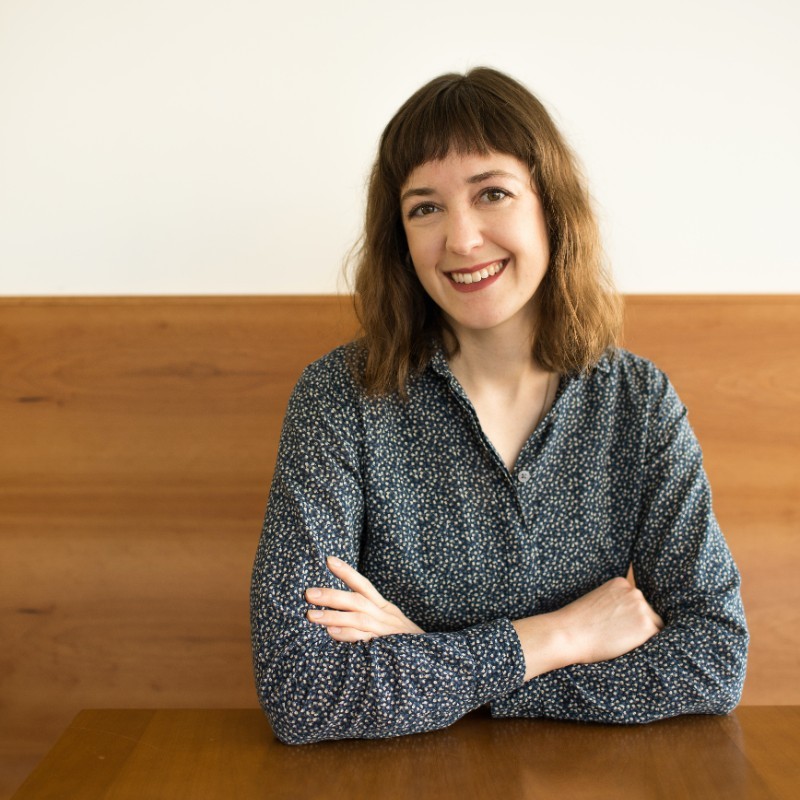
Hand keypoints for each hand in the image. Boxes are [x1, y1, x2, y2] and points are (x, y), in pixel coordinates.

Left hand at [305, 556, 424, 641]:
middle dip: (332, 595)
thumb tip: (337, 619)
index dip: (347, 572)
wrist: (433, 661)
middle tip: (308, 593)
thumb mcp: (391, 626)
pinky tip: (331, 633)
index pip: (364, 585)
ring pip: (359, 618)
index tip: (328, 560)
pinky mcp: (388, 649)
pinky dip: (348, 635)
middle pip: (357, 599)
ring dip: (333, 615)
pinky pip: (365, 640)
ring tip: (311, 615)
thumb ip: (369, 619)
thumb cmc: (405, 645)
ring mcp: (387, 632)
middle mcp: (386, 616)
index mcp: (386, 608)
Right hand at [513, 577, 663, 680]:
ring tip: (619, 642)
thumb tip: (628, 616)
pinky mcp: (647, 626)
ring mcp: (642, 607)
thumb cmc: (578, 623)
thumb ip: (615, 602)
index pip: (637, 602)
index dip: (629, 617)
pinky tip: (626, 646)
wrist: (569, 633)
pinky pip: (657, 639)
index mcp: (620, 583)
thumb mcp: (597, 601)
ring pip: (654, 626)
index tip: (615, 625)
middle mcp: (634, 591)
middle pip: (649, 613)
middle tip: (616, 636)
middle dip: (638, 625)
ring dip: (643, 636)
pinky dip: (646, 646)